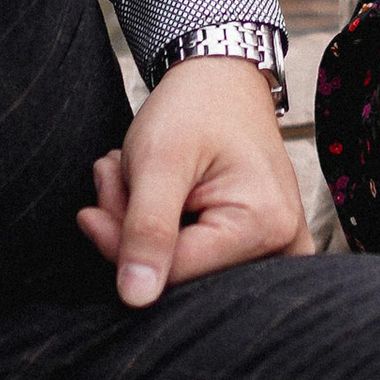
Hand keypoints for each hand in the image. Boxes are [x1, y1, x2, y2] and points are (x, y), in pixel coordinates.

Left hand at [76, 54, 314, 308]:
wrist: (222, 79)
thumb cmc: (195, 108)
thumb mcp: (159, 160)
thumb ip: (146, 229)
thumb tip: (135, 301)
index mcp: (266, 226)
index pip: (171, 274)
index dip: (120, 244)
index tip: (96, 200)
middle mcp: (284, 248)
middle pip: (179, 275)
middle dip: (133, 231)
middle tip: (118, 178)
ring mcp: (278, 251)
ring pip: (181, 268)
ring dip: (144, 227)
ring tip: (134, 178)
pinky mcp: (261, 249)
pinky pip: (196, 259)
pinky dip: (165, 231)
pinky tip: (158, 194)